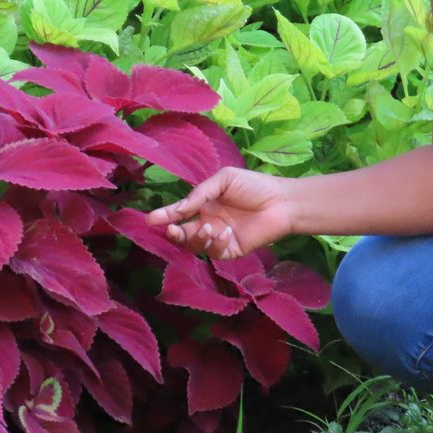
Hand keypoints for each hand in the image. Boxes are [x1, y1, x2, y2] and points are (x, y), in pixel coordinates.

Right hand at [146, 167, 293, 258]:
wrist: (282, 201)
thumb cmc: (254, 185)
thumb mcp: (224, 180)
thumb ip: (200, 194)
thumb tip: (177, 209)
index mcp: (205, 205)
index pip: (179, 213)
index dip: (164, 216)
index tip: (150, 219)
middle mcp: (208, 222)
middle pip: (183, 234)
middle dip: (173, 234)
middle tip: (171, 230)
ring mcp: (220, 238)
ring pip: (196, 246)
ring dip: (196, 239)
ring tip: (208, 227)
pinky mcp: (232, 250)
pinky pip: (216, 253)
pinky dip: (217, 244)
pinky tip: (226, 232)